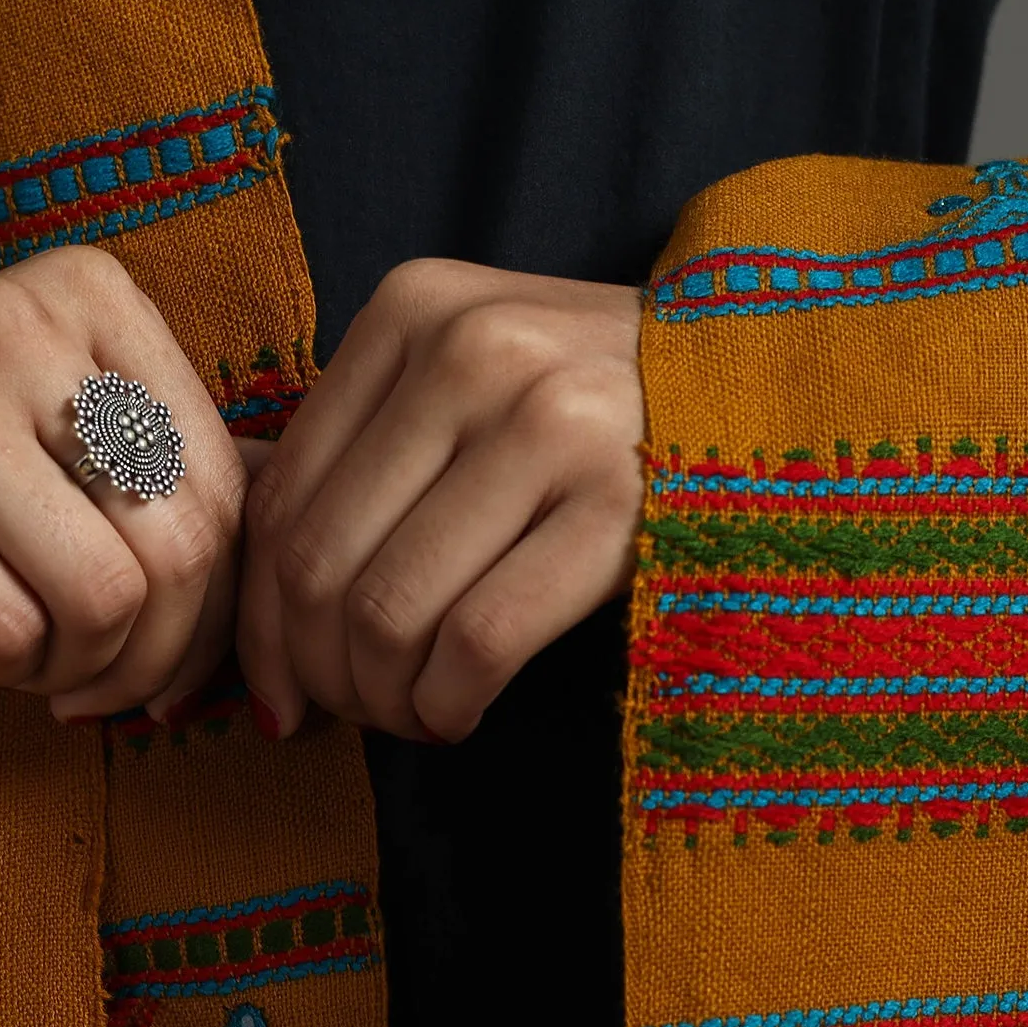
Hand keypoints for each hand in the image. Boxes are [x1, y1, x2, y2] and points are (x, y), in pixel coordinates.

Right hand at [0, 244, 245, 720]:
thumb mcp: (73, 423)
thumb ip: (185, 471)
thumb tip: (310, 559)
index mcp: (92, 293)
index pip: (227, 488)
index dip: (225, 611)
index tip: (179, 660)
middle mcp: (15, 319)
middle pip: (178, 549)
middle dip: (161, 658)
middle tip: (113, 688)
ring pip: (102, 596)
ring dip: (85, 671)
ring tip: (43, 662)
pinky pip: (4, 629)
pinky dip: (10, 670)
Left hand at [238, 258, 644, 741]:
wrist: (770, 398)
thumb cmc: (592, 417)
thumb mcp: (464, 390)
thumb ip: (359, 467)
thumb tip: (257, 635)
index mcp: (411, 311)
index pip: (282, 497)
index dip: (260, 621)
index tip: (278, 689)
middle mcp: (472, 352)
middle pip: (321, 565)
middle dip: (317, 674)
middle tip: (347, 715)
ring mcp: (551, 423)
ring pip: (388, 614)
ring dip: (382, 700)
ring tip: (412, 713)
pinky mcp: (620, 507)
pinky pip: (475, 645)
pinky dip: (446, 705)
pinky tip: (459, 712)